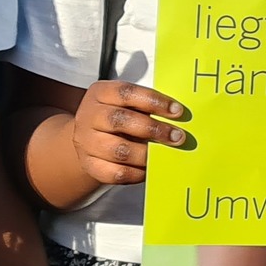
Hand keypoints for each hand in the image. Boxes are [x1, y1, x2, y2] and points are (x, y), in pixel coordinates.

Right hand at [71, 80, 189, 186]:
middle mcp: (90, 116)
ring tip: (165, 154)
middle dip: (154, 129)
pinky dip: (138, 172)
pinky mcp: (91, 165)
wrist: (90, 138)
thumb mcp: (126, 103)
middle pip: (121, 120)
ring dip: (147, 153)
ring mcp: (87, 142)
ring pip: (119, 150)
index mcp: (101, 93)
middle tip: (178, 136)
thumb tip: (177, 116)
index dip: (154, 101)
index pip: (126, 93)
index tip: (177, 111)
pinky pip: (117, 172)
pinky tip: (150, 167)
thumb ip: (146, 106)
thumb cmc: (117, 117)